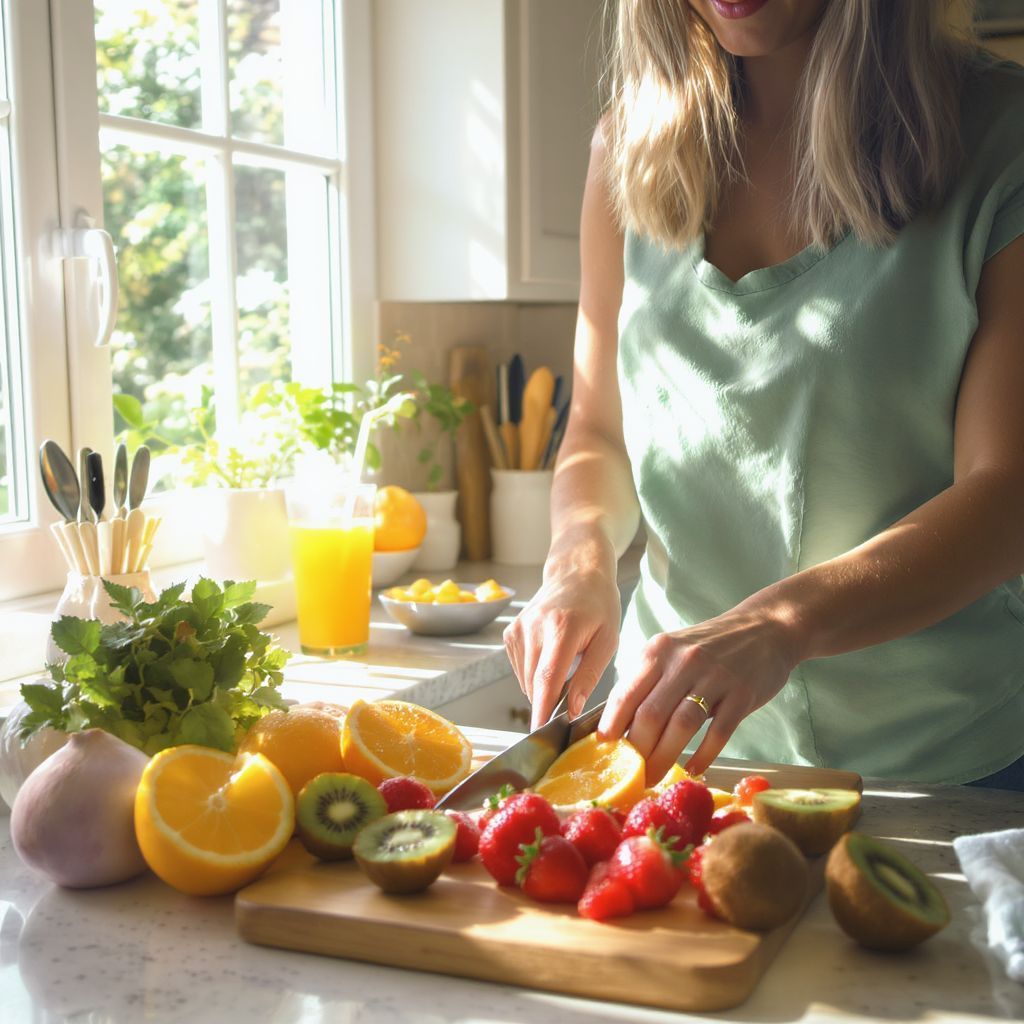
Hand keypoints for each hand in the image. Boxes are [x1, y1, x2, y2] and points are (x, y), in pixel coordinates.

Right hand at [504, 569, 620, 728]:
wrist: (576, 574)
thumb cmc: (598, 606)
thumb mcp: (607, 640)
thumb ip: (589, 676)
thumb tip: (573, 709)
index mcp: (562, 628)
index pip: (546, 677)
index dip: (543, 708)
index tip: (541, 732)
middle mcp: (534, 627)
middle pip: (533, 682)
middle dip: (548, 702)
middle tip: (571, 702)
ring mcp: (518, 629)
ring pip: (525, 679)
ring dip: (543, 687)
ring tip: (566, 667)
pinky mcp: (510, 633)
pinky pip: (520, 669)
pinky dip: (534, 674)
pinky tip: (551, 658)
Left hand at [597, 604, 799, 783]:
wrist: (764, 628)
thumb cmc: (709, 647)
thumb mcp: (672, 652)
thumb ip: (648, 681)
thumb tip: (619, 724)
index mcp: (658, 651)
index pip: (625, 694)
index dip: (611, 727)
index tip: (603, 752)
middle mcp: (683, 661)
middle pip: (650, 714)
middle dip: (637, 751)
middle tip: (631, 775)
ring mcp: (714, 677)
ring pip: (681, 725)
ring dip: (664, 758)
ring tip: (654, 779)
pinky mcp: (742, 694)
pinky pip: (718, 732)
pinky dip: (703, 755)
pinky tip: (693, 769)